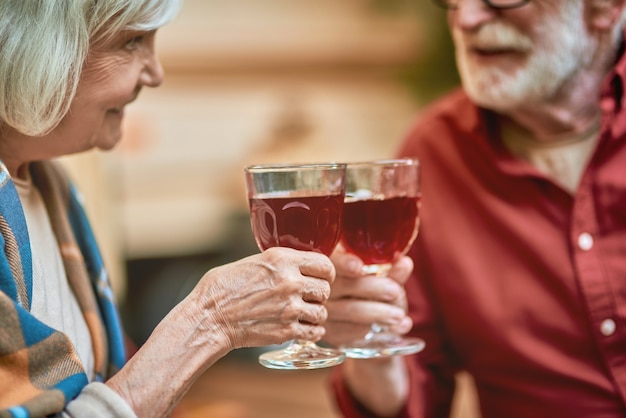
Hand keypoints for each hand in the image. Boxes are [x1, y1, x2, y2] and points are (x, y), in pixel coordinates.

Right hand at [190, 247, 334, 349]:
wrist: (209, 317)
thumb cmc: (223, 288)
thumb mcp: (253, 262)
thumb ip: (280, 263)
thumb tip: (299, 265)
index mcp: (282, 259)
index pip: (325, 264)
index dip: (326, 272)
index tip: (321, 278)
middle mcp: (290, 282)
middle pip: (325, 289)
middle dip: (318, 294)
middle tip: (307, 297)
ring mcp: (290, 308)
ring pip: (322, 312)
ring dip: (314, 314)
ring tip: (301, 314)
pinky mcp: (286, 331)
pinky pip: (314, 332)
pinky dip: (311, 332)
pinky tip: (302, 328)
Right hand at [323, 246, 412, 347]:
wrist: (357, 320)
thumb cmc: (368, 289)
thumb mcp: (381, 278)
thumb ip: (391, 271)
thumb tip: (404, 264)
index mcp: (331, 263)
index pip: (332, 260)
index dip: (344, 263)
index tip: (358, 266)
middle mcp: (321, 285)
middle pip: (343, 285)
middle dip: (372, 288)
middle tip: (395, 291)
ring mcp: (322, 310)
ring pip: (348, 310)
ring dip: (377, 313)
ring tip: (399, 316)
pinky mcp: (329, 332)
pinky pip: (350, 331)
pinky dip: (373, 330)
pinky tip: (394, 329)